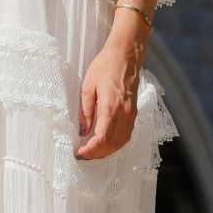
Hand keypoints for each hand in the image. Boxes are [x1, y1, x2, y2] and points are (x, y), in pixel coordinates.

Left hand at [74, 40, 142, 160]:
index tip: (79, 152)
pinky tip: (105, 144)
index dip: (90, 150)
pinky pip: (126, 135)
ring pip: (121, 142)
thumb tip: (83, 131)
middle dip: (97, 154)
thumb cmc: (104, 67)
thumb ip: (86, 111)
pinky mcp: (134, 112)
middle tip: (83, 156)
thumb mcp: (87, 87)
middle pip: (112, 144)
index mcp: (110, 107)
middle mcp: (124, 114)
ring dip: (107, 152)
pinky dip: (116, 144)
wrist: (125, 56)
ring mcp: (131, 114)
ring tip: (92, 153)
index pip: (102, 138)